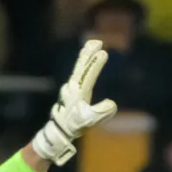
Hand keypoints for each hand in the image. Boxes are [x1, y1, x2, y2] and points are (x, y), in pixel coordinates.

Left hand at [31, 38, 118, 165]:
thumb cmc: (74, 125)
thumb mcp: (89, 121)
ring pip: (79, 67)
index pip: (88, 74)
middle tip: (96, 41)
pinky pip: (78, 73)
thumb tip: (112, 104)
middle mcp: (73, 86)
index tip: (103, 52)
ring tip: (91, 46)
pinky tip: (86, 63)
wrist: (59, 130)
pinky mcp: (70, 90)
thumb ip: (101, 112)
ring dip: (85, 56)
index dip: (96, 64)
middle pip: (81, 66)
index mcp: (78, 91)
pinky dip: (83, 64)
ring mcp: (70, 87)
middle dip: (88, 53)